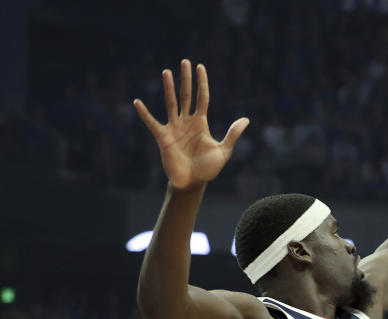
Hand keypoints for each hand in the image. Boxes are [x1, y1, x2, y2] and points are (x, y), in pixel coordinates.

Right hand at [133, 59, 249, 189]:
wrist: (193, 183)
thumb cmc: (208, 168)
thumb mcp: (224, 151)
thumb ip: (232, 134)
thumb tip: (246, 119)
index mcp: (201, 123)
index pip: (202, 98)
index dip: (202, 83)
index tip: (200, 67)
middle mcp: (187, 122)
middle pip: (186, 96)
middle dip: (186, 79)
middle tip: (185, 62)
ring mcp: (174, 128)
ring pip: (171, 104)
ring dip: (169, 88)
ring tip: (166, 72)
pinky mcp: (163, 138)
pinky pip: (152, 123)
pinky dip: (145, 113)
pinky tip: (137, 102)